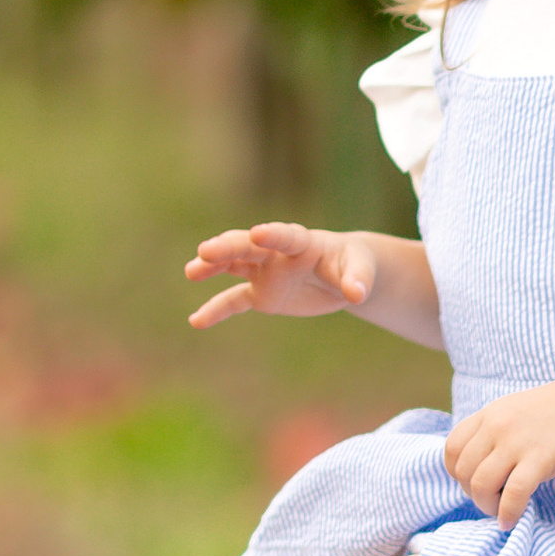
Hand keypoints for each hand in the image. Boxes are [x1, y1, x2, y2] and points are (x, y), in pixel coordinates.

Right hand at [184, 223, 374, 327]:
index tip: (257, 234)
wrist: (345, 274)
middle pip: (248, 247)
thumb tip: (357, 295)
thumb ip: (357, 280)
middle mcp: (277, 254)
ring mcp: (266, 273)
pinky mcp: (262, 295)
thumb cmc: (354, 265)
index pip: (286, 236)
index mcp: (303, 243)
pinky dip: (217, 310)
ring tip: (192, 271)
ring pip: (234, 266)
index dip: (273, 235)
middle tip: (205, 251)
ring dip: (213, 267)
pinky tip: (196, 321)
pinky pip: (234, 301)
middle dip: (228, 248)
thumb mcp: (361, 270)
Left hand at [443, 379, 554, 527]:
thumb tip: (482, 463)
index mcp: (489, 415)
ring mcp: (517, 443)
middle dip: (472, 494)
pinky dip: (508, 513)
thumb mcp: (516, 410)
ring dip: (486, 506)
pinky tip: (511, 520)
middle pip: (463, 471)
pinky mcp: (541, 459)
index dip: (456, 473)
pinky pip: (513, 494)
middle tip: (491, 500)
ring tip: (500, 512)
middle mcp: (497, 427)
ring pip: (481, 485)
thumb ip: (496, 430)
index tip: (473, 482)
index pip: (451, 449)